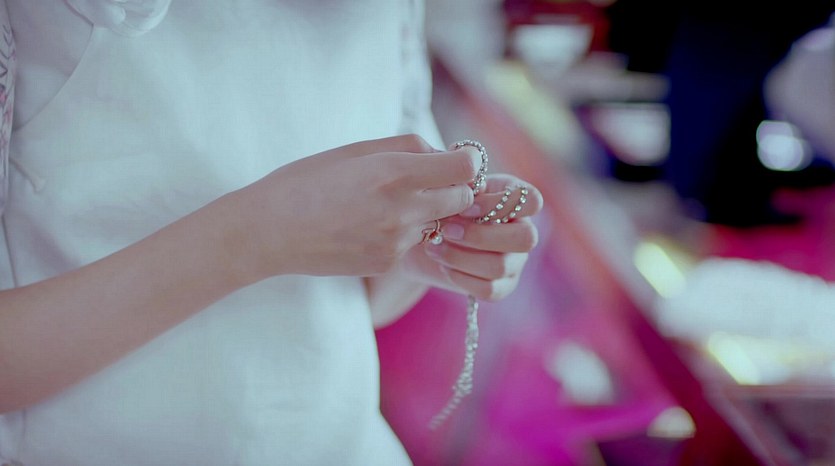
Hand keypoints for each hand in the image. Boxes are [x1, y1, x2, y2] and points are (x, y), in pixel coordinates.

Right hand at [223, 134, 482, 281]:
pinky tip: (367, 226)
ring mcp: (396, 242)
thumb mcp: (356, 150)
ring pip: (436, 223)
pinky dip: (401, 233)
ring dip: (425, 212)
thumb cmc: (307, 181)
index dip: (465, 162)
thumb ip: (406, 147)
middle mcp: (402, 210)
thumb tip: (442, 153)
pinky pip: (411, 243)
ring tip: (382, 204)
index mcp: (395, 173)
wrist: (269, 232)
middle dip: (453, 188)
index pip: (466, 168)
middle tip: (427, 181)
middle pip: (462, 199)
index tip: (452, 159)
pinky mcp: (387, 263)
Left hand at [398, 174, 542, 300]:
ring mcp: (515, 261)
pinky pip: (489, 289)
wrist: (422, 239)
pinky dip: (461, 278)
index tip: (466, 205)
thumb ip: (463, 188)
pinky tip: (443, 266)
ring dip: (461, 257)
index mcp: (516, 200)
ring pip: (501, 266)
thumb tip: (470, 190)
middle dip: (480, 235)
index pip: (533, 200)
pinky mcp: (502, 286)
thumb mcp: (449, 191)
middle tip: (447, 230)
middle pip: (525, 238)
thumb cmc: (440, 207)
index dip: (501, 204)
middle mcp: (522, 230)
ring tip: (434, 247)